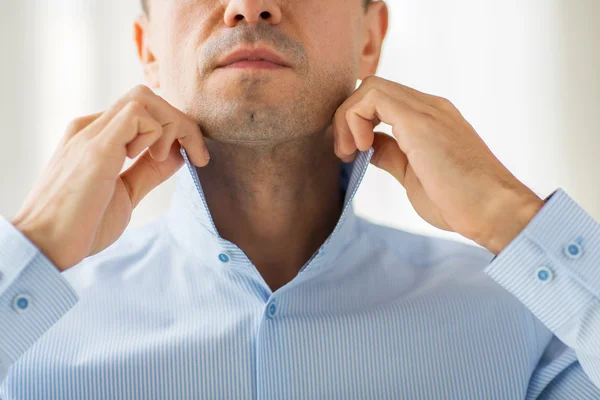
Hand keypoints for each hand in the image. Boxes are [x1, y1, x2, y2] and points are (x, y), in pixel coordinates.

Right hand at [11, 85, 209, 270]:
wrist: (45, 247)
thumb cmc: (81, 226)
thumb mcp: (126, 193)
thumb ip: (148, 172)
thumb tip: (177, 154)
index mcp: (96, 138)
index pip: (142, 112)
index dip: (174, 129)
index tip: (195, 158)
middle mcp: (92, 128)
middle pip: (147, 98)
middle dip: (182, 123)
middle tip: (198, 157)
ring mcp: (92, 133)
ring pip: (145, 97)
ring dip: (172, 126)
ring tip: (165, 161)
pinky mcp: (96, 146)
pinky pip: (138, 112)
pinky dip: (157, 133)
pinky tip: (151, 159)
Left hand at [333, 76, 543, 253]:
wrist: (493, 211)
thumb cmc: (460, 202)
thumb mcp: (412, 174)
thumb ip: (392, 155)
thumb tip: (369, 147)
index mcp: (430, 120)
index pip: (382, 102)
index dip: (357, 122)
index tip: (351, 155)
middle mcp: (429, 107)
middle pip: (372, 90)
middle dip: (346, 118)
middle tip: (345, 153)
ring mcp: (427, 110)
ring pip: (370, 88)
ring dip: (347, 118)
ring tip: (350, 152)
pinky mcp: (419, 120)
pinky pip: (372, 97)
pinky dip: (354, 119)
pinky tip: (361, 148)